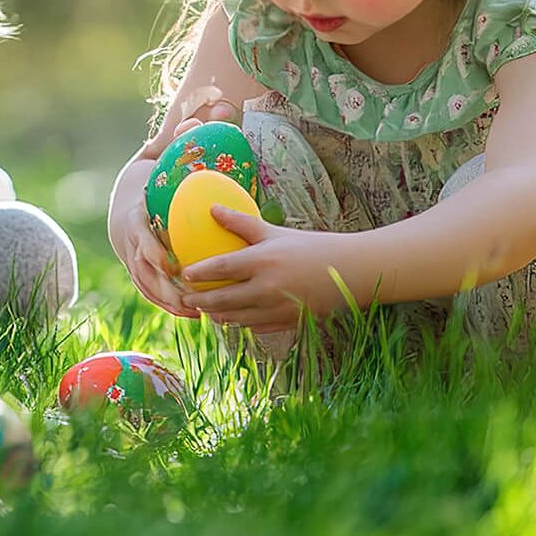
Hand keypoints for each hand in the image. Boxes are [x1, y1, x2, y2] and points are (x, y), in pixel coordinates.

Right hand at [108, 130, 196, 317]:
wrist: (123, 202)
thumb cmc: (145, 180)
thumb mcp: (154, 158)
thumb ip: (173, 142)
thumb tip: (197, 120)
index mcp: (131, 214)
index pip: (138, 234)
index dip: (150, 248)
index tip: (170, 261)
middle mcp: (128, 240)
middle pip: (141, 267)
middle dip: (162, 284)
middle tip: (189, 294)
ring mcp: (130, 258)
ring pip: (146, 284)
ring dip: (169, 300)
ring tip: (196, 311)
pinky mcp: (137, 271)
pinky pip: (151, 291)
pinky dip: (168, 304)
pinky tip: (193, 314)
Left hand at [179, 205, 356, 330]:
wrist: (350, 271)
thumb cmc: (310, 247)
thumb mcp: (275, 232)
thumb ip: (240, 223)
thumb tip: (212, 208)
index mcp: (263, 261)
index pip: (221, 268)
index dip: (199, 273)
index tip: (184, 274)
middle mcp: (267, 287)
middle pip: (223, 299)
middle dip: (200, 301)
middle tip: (185, 298)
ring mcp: (278, 308)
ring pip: (237, 318)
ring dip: (218, 315)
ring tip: (205, 310)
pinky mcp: (289, 322)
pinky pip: (257, 327)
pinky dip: (241, 324)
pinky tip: (233, 318)